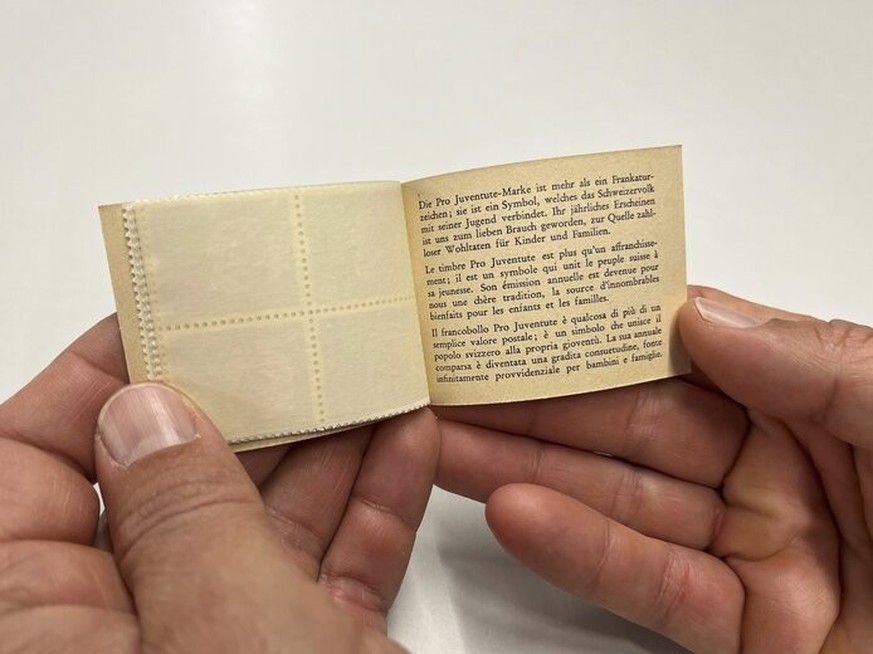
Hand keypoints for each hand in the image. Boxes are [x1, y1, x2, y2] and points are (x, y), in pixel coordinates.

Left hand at [0, 316, 438, 651]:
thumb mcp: (214, 626)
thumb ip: (180, 513)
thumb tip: (148, 414)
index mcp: (48, 631)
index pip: (28, 470)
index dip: (93, 381)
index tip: (165, 313)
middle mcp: (134, 634)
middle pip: (170, 485)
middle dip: (242, 403)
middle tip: (287, 333)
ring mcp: (228, 646)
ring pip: (267, 522)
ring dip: (328, 444)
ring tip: (365, 370)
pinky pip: (336, 567)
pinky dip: (376, 507)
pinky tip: (408, 442)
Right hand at [436, 286, 872, 652]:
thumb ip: (819, 362)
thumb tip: (698, 310)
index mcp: (816, 399)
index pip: (682, 354)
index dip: (598, 332)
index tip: (521, 311)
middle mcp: (776, 467)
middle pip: (631, 426)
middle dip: (533, 403)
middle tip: (450, 376)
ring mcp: (754, 548)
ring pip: (621, 501)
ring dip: (527, 470)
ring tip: (444, 440)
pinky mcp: (744, 630)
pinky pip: (650, 585)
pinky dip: (579, 551)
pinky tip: (513, 516)